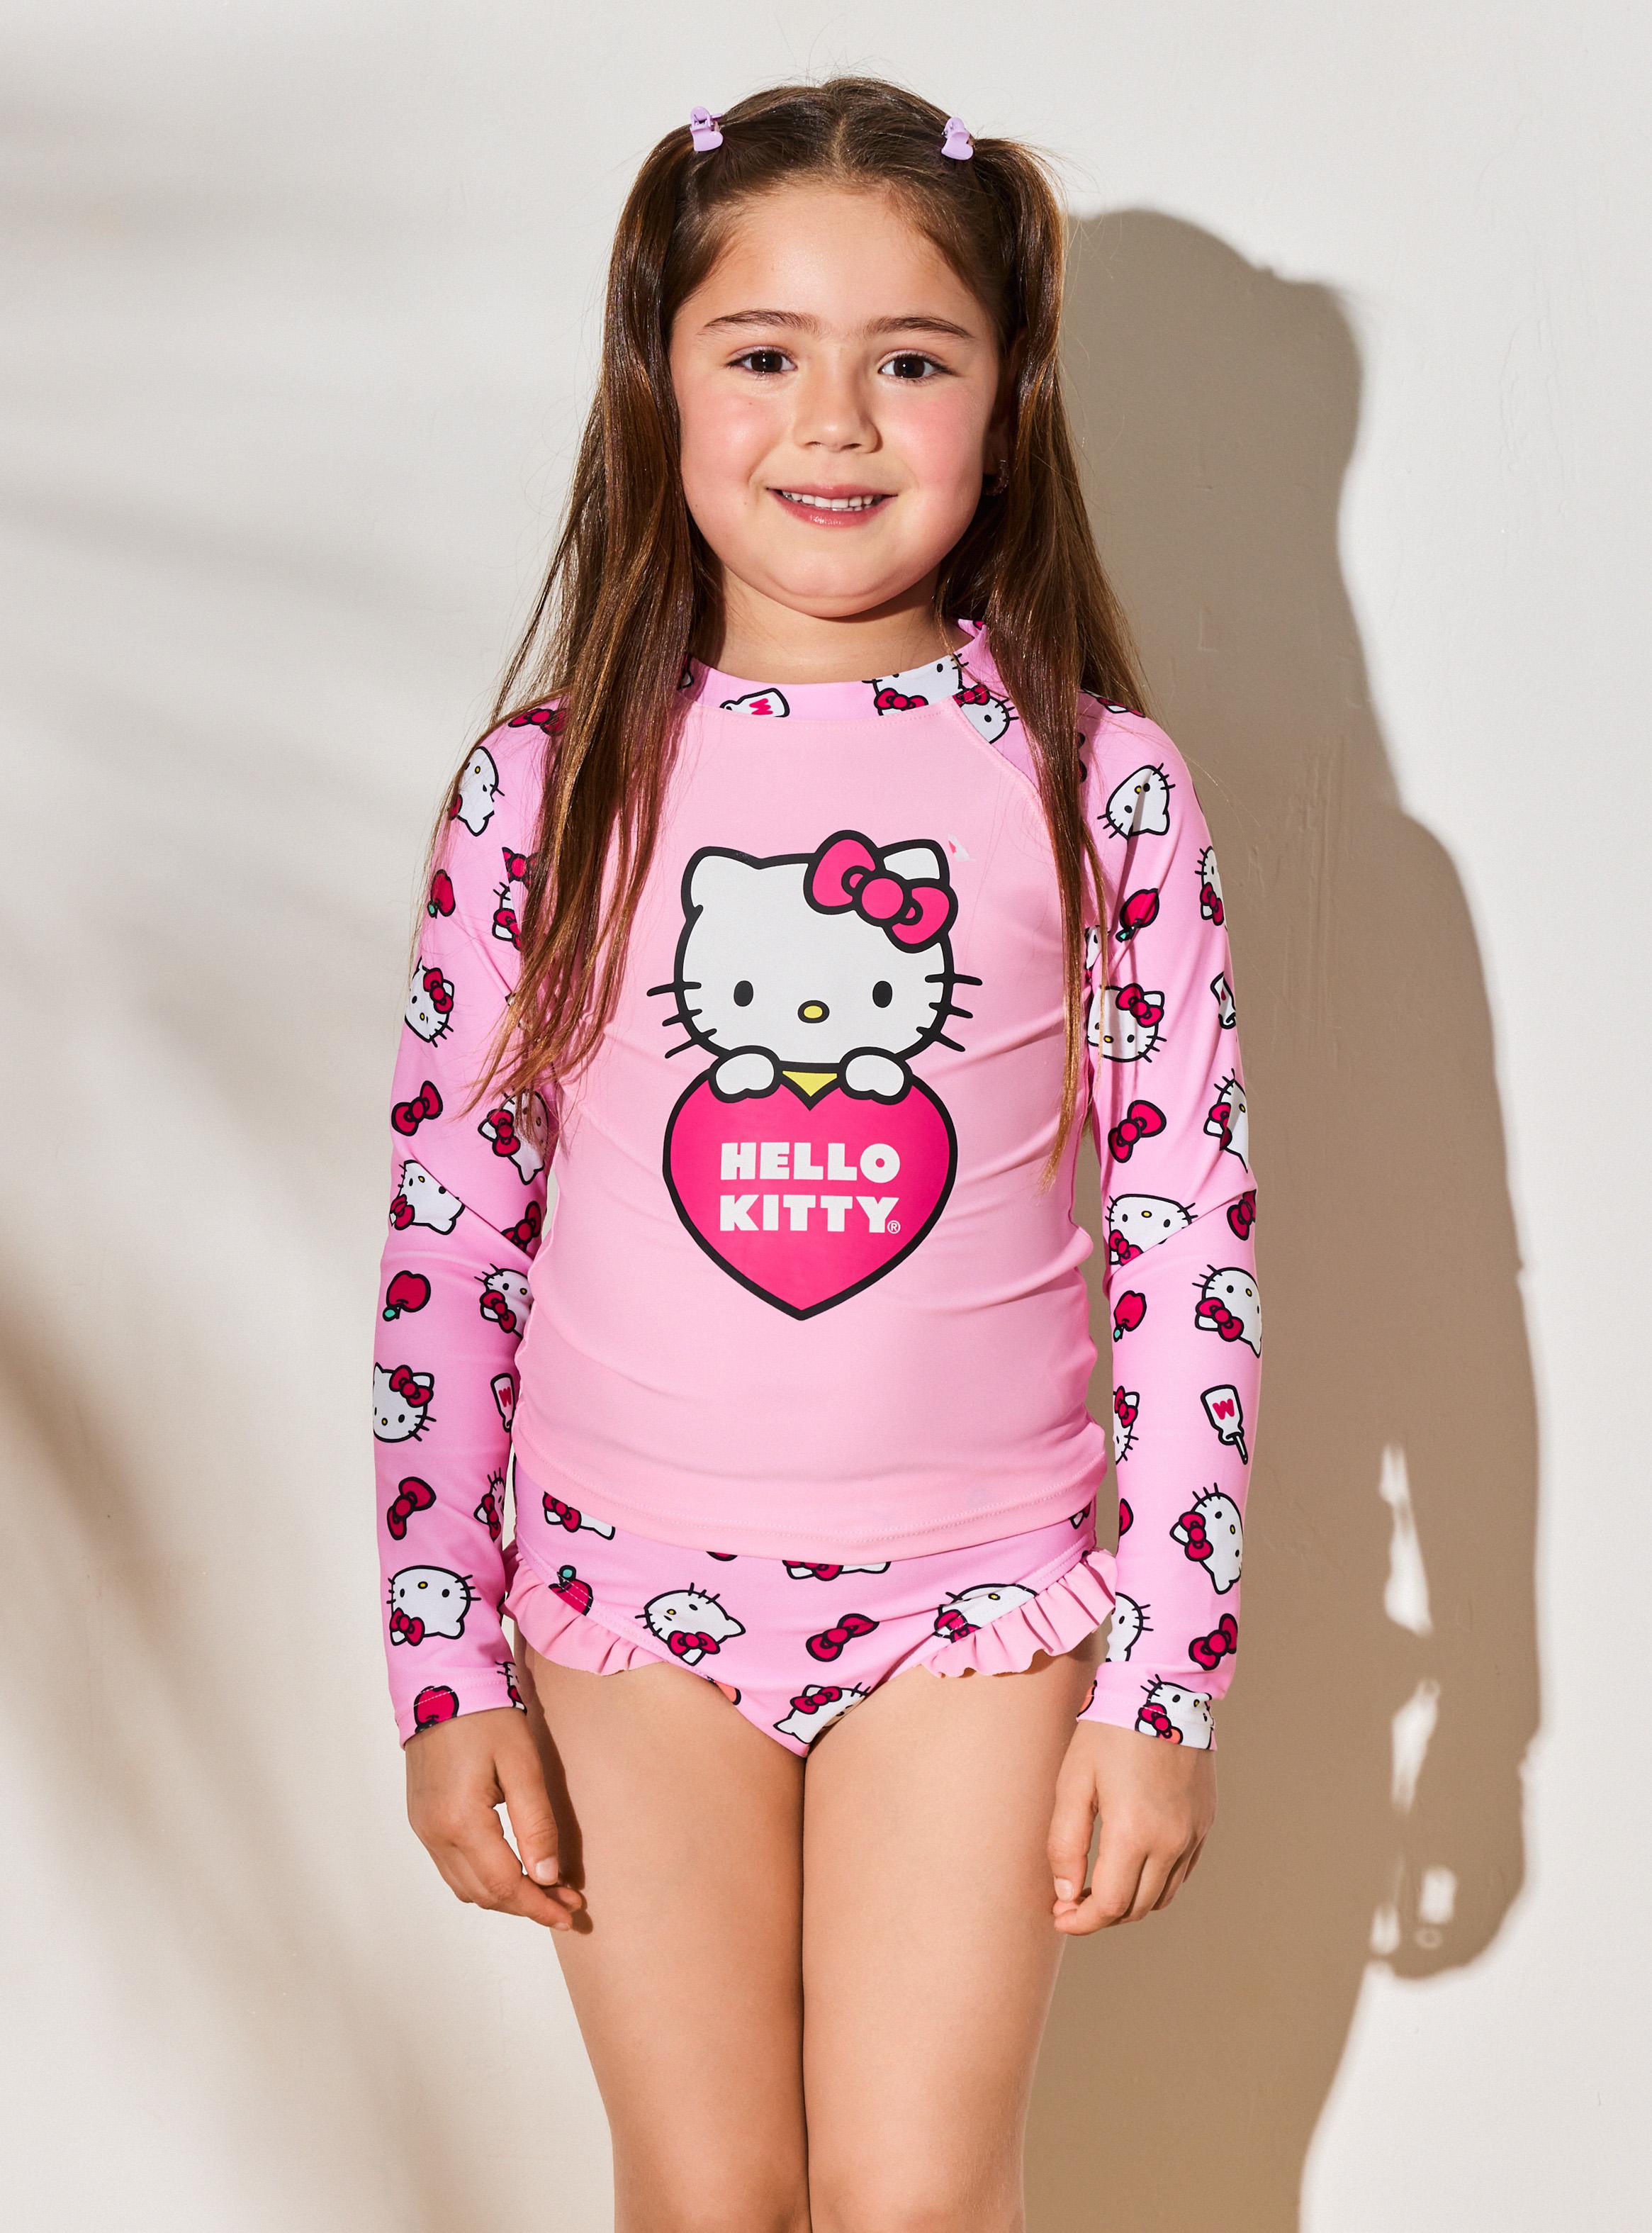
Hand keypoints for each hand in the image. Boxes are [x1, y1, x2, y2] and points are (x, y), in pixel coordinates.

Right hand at [405, 1706, 584, 1929]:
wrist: (440, 1683)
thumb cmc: (486, 1715)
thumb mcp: (522, 1764)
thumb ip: (536, 1823)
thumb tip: (548, 1876)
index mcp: (460, 1821)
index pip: (504, 1885)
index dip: (539, 1905)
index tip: (571, 1913)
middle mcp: (434, 1834)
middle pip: (483, 1893)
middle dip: (526, 1905)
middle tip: (566, 1902)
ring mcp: (423, 1828)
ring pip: (465, 1886)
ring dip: (505, 1895)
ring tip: (545, 1890)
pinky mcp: (421, 1819)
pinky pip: (452, 1867)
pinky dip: (483, 1878)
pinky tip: (512, 1869)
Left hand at [1046, 1715, 1215, 1933]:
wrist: (1161, 1690)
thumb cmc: (1107, 1733)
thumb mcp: (1073, 1782)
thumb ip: (1065, 1843)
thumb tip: (1066, 1894)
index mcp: (1134, 1832)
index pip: (1111, 1906)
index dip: (1081, 1921)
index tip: (1059, 1916)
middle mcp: (1171, 1841)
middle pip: (1136, 1908)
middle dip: (1101, 1916)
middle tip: (1072, 1904)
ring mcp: (1193, 1833)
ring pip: (1161, 1896)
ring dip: (1129, 1902)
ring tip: (1100, 1886)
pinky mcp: (1205, 1823)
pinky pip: (1181, 1872)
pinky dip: (1155, 1881)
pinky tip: (1132, 1865)